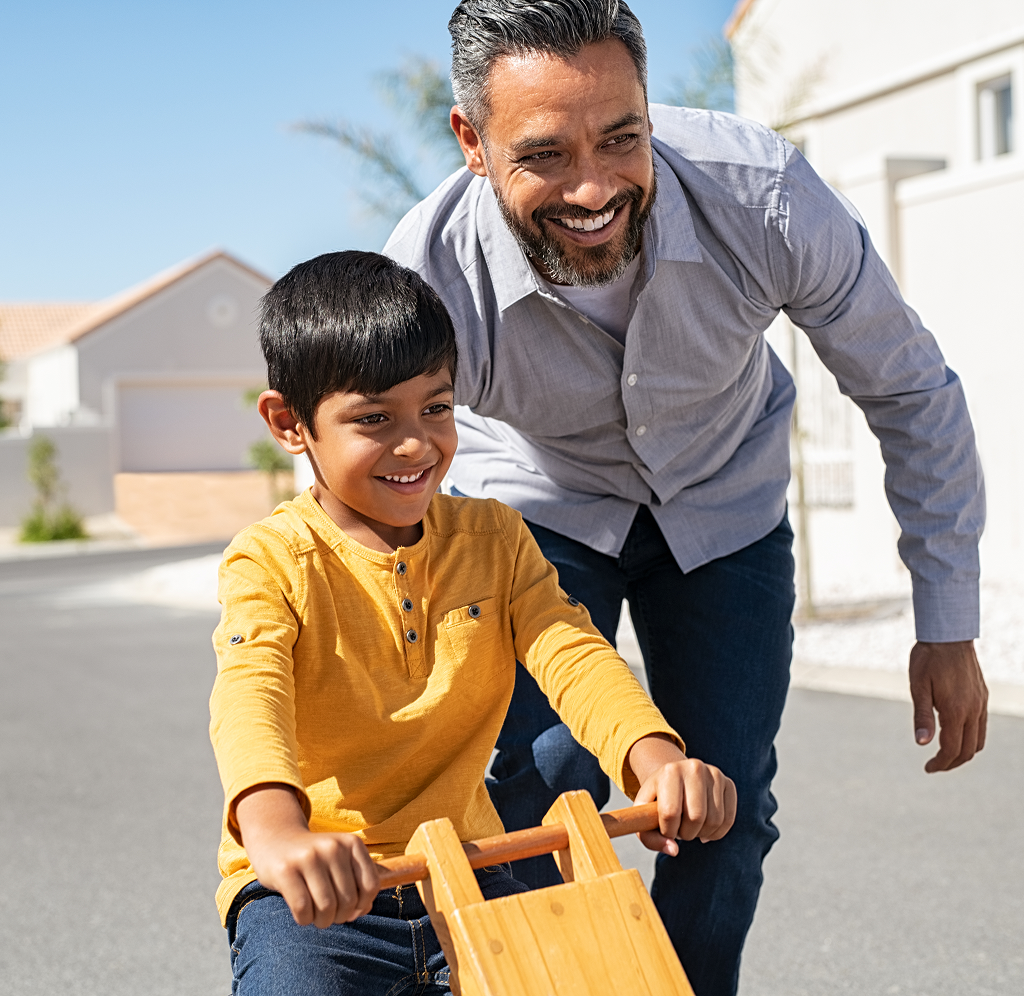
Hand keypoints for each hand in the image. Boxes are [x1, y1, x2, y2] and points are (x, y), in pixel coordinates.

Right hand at [235, 783, 379, 927]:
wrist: (276, 840)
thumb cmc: (315, 860)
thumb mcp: (340, 862)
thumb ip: (357, 884)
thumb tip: (363, 910)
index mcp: (351, 843)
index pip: (370, 886)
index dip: (362, 906)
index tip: (350, 910)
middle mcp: (332, 847)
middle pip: (348, 900)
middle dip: (339, 917)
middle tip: (329, 916)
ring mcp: (309, 857)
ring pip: (327, 907)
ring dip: (323, 921)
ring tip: (317, 916)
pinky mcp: (286, 870)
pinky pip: (303, 909)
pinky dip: (305, 919)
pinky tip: (302, 914)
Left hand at [628, 734, 736, 854]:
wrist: (673, 780)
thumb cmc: (658, 801)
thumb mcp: (644, 815)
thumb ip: (651, 838)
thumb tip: (674, 850)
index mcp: (669, 771)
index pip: (671, 812)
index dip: (668, 831)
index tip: (666, 830)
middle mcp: (693, 768)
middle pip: (696, 817)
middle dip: (686, 833)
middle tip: (679, 829)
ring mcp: (713, 774)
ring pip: (714, 821)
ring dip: (701, 833)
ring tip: (690, 826)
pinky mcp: (728, 783)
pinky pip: (728, 819)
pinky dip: (716, 833)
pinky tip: (704, 829)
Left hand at [909, 640, 987, 772]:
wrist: (948, 635)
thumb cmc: (928, 659)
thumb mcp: (918, 687)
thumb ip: (922, 717)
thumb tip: (921, 743)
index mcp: (956, 710)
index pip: (952, 749)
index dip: (940, 763)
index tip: (928, 768)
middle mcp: (973, 710)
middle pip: (969, 750)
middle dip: (952, 762)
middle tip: (934, 766)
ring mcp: (981, 703)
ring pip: (979, 740)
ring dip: (964, 752)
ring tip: (944, 754)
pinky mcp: (982, 696)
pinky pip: (981, 725)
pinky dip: (971, 737)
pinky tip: (955, 733)